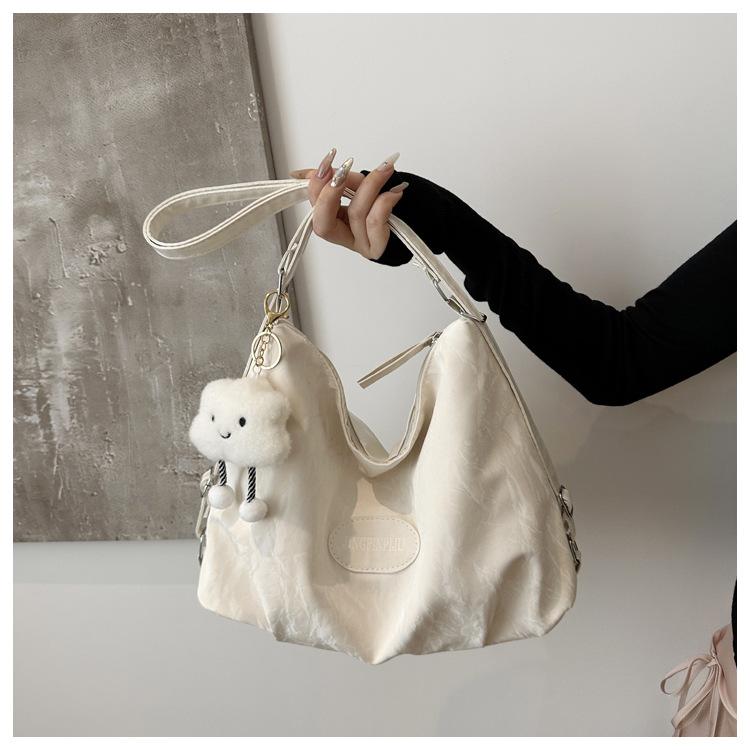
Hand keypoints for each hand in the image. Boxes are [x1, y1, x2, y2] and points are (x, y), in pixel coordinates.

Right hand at [289, 148, 407, 259]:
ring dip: (370, 185)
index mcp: (334, 221)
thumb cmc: (390, 203)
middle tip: (345, 167)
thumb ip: (340, 179)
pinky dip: (384, 201)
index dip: (315, 186)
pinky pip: (375, 222)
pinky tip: (396, 191)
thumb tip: (312, 171)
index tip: (328, 160)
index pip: (314, 208)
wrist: (421, 218)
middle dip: (331, 192)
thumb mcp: (361, 188)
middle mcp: (344, 236)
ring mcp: (360, 245)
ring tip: (386, 168)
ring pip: (355, 214)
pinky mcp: (378, 248)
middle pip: (323, 223)